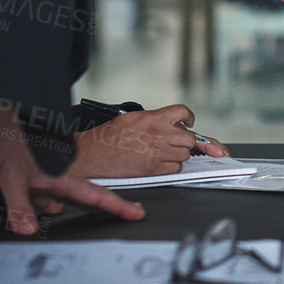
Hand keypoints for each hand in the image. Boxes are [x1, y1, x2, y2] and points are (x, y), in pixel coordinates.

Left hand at [0, 103, 144, 235]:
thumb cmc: (1, 136)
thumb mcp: (11, 175)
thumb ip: (20, 204)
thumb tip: (29, 229)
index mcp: (59, 174)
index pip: (93, 194)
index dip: (116, 205)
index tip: (137, 212)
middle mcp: (53, 175)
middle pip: (85, 194)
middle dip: (105, 205)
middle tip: (127, 213)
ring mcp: (38, 175)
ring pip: (63, 196)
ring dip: (75, 206)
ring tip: (93, 214)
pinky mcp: (22, 176)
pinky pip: (39, 196)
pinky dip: (44, 205)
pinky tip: (47, 211)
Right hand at [70, 104, 226, 179]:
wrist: (93, 155)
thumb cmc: (108, 136)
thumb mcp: (132, 117)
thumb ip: (154, 118)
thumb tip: (171, 122)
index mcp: (153, 119)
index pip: (182, 113)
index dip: (189, 117)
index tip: (189, 121)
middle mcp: (158, 135)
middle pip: (189, 138)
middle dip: (187, 139)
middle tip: (179, 140)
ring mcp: (157, 154)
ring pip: (184, 155)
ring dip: (180, 153)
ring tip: (168, 151)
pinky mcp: (152, 170)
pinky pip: (175, 169)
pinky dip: (173, 166)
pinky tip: (163, 162)